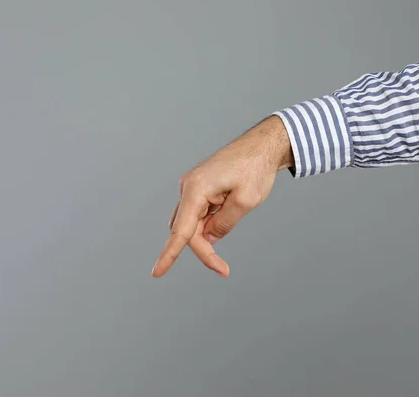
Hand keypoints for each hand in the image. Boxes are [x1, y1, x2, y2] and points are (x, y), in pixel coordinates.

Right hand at [151, 115, 292, 277]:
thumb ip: (224, 224)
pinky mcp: (200, 189)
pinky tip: (229, 212)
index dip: (169, 254)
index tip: (157, 273)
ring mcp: (193, 187)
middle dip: (203, 249)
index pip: (180, 230)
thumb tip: (209, 238)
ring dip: (207, 235)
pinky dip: (210, 224)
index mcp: (196, 189)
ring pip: (192, 223)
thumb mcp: (245, 201)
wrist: (261, 145)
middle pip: (186, 230)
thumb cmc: (255, 168)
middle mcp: (189, 187)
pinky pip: (199, 214)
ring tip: (235, 219)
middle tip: (223, 268)